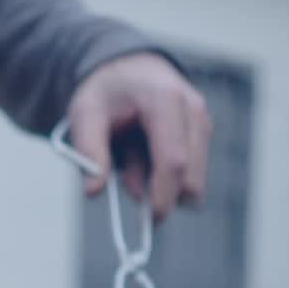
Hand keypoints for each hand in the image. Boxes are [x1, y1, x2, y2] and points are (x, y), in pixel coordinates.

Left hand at [68, 53, 212, 219]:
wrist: (127, 67)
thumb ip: (89, 150)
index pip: (173, 161)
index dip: (164, 197)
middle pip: (190, 178)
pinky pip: (190, 174)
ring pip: (192, 180)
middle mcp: (193, 110)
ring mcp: (202, 122)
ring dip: (160, 183)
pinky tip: (146, 154)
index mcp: (165, 100)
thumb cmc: (107, 90)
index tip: (150, 221)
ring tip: (133, 156)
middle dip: (161, 194)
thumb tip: (94, 190)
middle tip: (127, 180)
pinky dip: (165, 175)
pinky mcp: (203, 135)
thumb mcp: (85, 113)